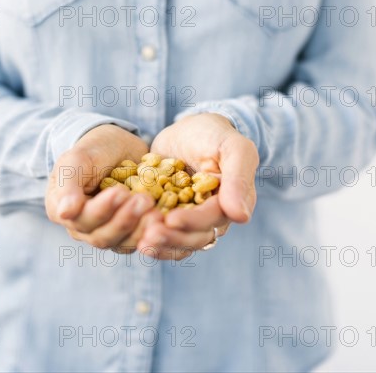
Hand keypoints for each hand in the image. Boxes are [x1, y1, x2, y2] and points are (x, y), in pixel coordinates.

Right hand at [45, 124, 154, 251]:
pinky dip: (152, 233)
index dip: (102, 209)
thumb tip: (66, 213)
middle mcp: (82, 228)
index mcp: (61, 210)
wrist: (116, 148)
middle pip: (102, 236)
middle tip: (145, 199)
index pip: (81, 219)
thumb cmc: (93, 150)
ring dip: (140, 229)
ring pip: (121, 243)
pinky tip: (164, 219)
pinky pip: (139, 240)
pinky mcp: (128, 233)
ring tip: (157, 211)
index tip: (120, 191)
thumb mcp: (77, 158)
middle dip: (125, 219)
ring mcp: (106, 233)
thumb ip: (68, 184)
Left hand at [137, 113, 258, 259]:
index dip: (193, 222)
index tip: (172, 220)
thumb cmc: (214, 135)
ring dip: (161, 245)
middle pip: (195, 238)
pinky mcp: (171, 218)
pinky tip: (136, 241)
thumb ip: (238, 178)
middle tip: (149, 235)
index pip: (213, 218)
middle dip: (173, 238)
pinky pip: (164, 236)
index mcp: (231, 202)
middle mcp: (213, 218)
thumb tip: (240, 216)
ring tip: (141, 242)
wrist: (188, 131)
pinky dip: (151, 240)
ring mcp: (191, 220)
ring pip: (179, 242)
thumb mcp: (232, 147)